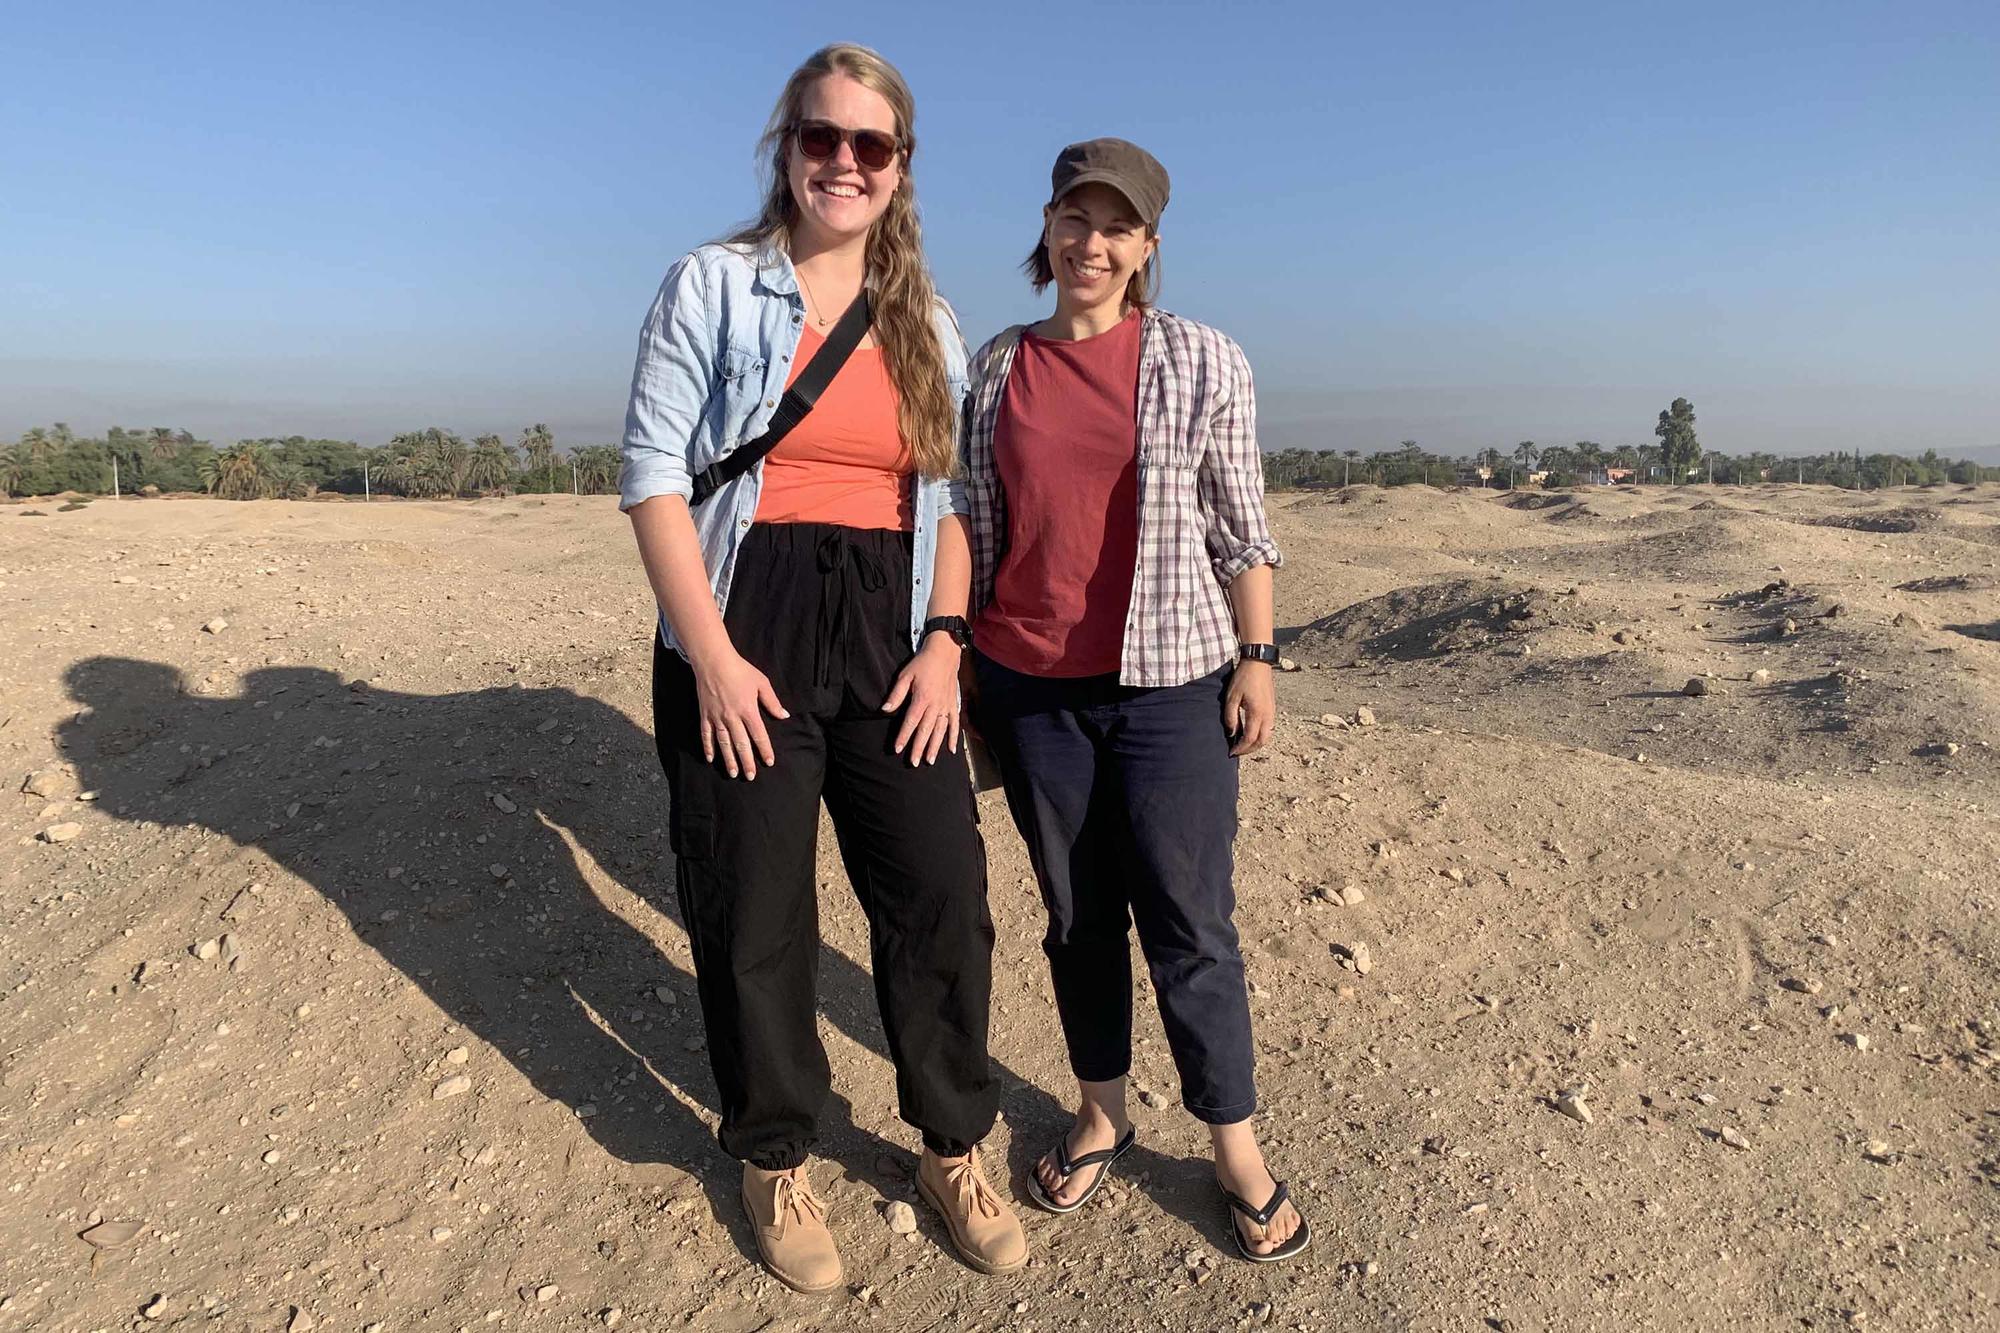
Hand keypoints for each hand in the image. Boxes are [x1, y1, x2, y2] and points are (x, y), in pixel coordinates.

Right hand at [691, 649, 787, 779]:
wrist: (714, 661)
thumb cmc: (740, 670)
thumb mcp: (761, 682)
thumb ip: (772, 701)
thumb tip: (784, 716)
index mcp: (748, 710)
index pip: (759, 735)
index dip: (765, 750)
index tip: (769, 762)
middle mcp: (732, 717)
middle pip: (741, 744)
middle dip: (746, 761)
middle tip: (750, 776)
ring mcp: (717, 717)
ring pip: (724, 743)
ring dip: (729, 759)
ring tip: (733, 773)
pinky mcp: (705, 714)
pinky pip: (706, 735)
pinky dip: (708, 747)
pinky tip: (711, 759)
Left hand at [882, 635, 961, 765]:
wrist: (944, 653)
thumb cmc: (922, 664)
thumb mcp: (905, 675)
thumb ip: (896, 694)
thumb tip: (884, 709)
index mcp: (922, 698)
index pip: (911, 721)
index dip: (904, 736)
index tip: (898, 749)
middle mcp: (935, 705)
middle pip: (926, 730)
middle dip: (919, 747)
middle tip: (913, 762)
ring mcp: (946, 706)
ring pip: (940, 730)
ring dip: (935, 746)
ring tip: (929, 760)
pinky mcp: (953, 704)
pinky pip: (955, 723)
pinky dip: (954, 737)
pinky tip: (951, 749)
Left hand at [1223, 660, 1274, 756]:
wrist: (1258, 663)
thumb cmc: (1243, 678)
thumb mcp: (1231, 697)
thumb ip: (1231, 717)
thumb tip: (1232, 733)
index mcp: (1257, 713)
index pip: (1250, 738)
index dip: (1240, 748)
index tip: (1231, 752)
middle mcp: (1268, 715)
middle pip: (1262, 742)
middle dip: (1249, 750)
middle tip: (1237, 752)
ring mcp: (1272, 712)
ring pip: (1268, 736)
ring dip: (1256, 744)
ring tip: (1243, 744)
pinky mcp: (1272, 708)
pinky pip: (1269, 728)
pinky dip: (1261, 736)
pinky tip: (1250, 733)